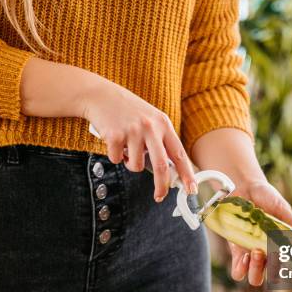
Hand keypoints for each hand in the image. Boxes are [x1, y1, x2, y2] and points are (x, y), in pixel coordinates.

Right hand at [19, 57, 195, 201]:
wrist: (99, 95)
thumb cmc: (127, 111)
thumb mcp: (150, 120)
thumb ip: (159, 141)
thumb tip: (168, 171)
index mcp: (163, 124)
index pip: (179, 153)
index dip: (187, 173)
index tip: (192, 189)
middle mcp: (150, 127)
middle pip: (161, 166)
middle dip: (161, 186)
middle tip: (159, 196)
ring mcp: (133, 131)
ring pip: (136, 166)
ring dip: (130, 163)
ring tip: (125, 148)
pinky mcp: (114, 135)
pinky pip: (116, 159)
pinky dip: (114, 156)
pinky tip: (112, 140)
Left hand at [228, 180, 291, 285]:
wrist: (244, 187)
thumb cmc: (266, 196)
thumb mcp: (281, 208)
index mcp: (281, 244)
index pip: (289, 264)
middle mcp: (267, 253)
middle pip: (272, 276)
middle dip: (272, 269)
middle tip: (267, 251)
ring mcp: (251, 253)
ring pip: (255, 277)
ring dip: (256, 270)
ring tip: (255, 252)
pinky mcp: (236, 250)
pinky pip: (238, 271)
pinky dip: (241, 269)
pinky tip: (244, 256)